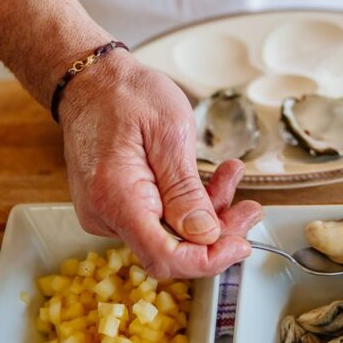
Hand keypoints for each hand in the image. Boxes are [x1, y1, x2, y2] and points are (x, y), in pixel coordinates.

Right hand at [57, 51, 261, 278]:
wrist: (92, 82)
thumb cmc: (126, 95)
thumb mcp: (170, 133)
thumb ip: (186, 190)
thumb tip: (206, 236)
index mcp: (116, 197)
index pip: (164, 258)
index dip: (208, 260)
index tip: (241, 244)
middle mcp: (105, 215)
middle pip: (171, 249)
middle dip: (217, 232)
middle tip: (250, 208)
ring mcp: (108, 214)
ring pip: (169, 235)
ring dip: (207, 212)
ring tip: (230, 176)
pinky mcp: (116, 207)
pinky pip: (158, 219)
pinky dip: (187, 204)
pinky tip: (209, 179)